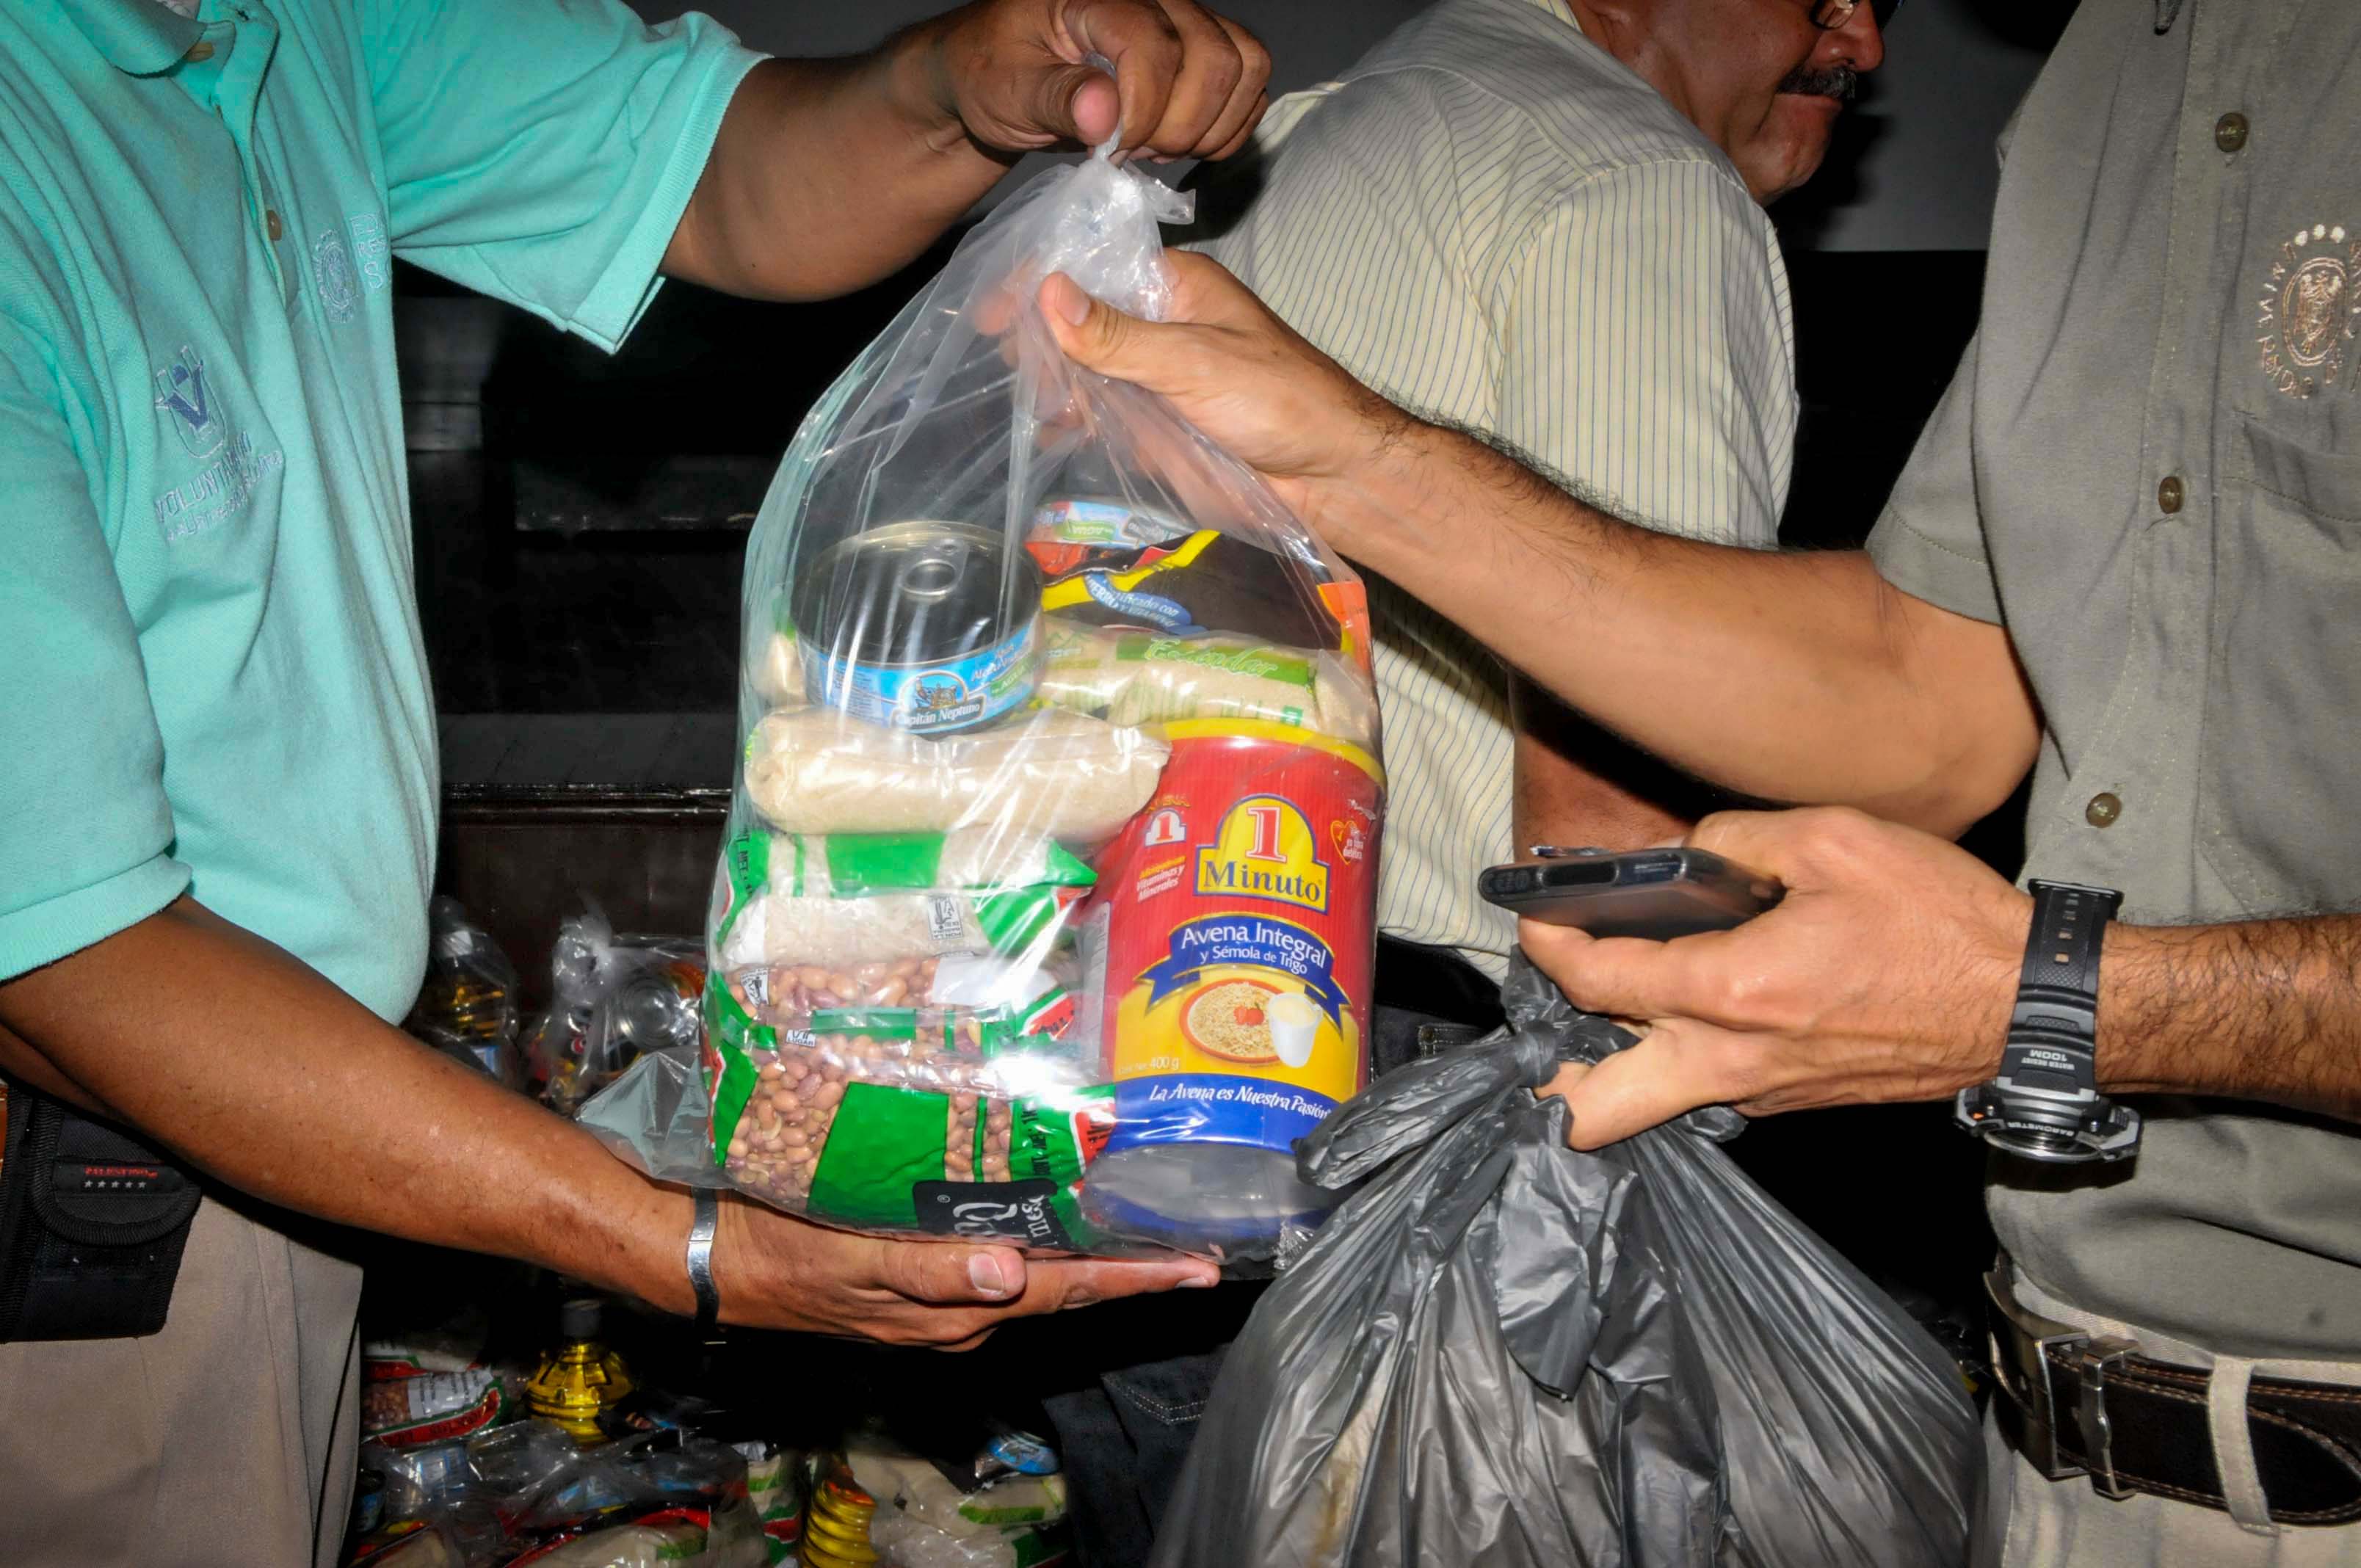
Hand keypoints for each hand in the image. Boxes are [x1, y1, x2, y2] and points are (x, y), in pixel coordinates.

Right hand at [710, 1192, 1217, 1349]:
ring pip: (1035, 1274)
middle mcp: (963, 1311)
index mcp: (957, 1307)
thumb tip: (1008, 1274)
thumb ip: (929, 1270)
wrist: (723, 1259)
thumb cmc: (785, 1250)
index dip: (1136, 1278)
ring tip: (1143, 1220)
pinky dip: (1037, 1240)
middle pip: (1066, 1285)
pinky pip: (997, 1263)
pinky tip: (1055, 1214)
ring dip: (1090, 1252)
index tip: (1198, 1268)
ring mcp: (944, 1300)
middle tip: (1193, 1240)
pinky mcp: (922, 1283)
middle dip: (1132, 1267)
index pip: (1067, 1289)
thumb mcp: (851, 1257)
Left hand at [925, 1, 1269, 159]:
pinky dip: (1227, 126)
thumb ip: (1053, 98)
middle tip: (1129, 152)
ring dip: (1208, 126)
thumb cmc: (993, 75)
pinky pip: (1250, 82)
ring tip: (1154, 148)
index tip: (1108, 151)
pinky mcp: (1201, 51)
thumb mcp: (1005, 89)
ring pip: (1245, 66)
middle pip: (1216, 58)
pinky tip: (1181, 145)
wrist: (1001, 74)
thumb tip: (1103, 113)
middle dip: (1179, 125)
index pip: (1156, 46)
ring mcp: (1184, 21)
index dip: (1144, 111)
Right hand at [1038, 253, 1412, 527]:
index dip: (1038, 283)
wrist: (1331, 479)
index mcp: (1175, 288)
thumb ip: (1120, 336)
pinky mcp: (1155, 428)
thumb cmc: (1281, 401)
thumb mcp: (1196, 362)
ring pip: (1082, 373)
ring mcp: (1154, 379)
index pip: (1092, 268)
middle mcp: (1159, 326)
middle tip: (1009, 369)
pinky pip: (1099, 418)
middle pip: (1076, 321)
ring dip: (1050, 389)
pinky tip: (1049, 438)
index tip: (988, 311)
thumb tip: (1048, 292)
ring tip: (1031, 410)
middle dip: (1037, 342)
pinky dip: (1071, 426)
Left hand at [1522, 807, 2028, 1149]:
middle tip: (1547, 1007)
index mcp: (1733, 991)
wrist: (2026, 1002)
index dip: (1549, 944)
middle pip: (1593, 1106)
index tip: (1536, 917)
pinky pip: (1702, 1092)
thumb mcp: (1835, 839)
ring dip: (1605, 1067)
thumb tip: (1684, 852)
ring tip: (1602, 1006)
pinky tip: (1686, 1008)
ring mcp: (1760, 1093)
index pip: (1596, 982)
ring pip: (1644, 1109)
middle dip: (1547, 1066)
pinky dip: (1673, 1059)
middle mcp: (1732, 1061)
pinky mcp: (1791, 1100)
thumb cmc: (1940, 919)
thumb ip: (1735, 836)